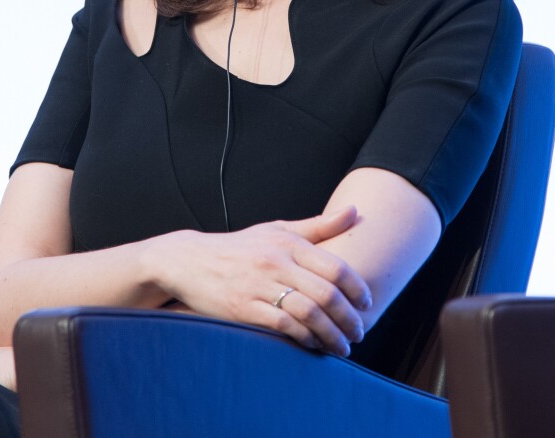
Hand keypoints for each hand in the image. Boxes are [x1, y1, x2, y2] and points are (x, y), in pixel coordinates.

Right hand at [150, 206, 371, 356]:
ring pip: (308, 313)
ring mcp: (259, 285)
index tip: (367, 304)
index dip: (357, 289)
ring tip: (341, 347)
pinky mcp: (243, 307)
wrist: (190, 260)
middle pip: (326, 294)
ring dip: (331, 335)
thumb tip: (354, 211)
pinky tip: (312, 345)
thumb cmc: (241, 247)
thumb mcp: (277, 230)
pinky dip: (303, 338)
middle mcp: (276, 261)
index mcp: (288, 242)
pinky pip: (283, 326)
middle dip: (349, 319)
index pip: (335, 267)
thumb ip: (317, 226)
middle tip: (359, 333)